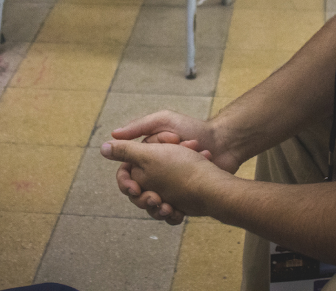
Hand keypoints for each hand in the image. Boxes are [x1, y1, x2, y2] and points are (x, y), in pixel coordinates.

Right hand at [111, 111, 240, 222]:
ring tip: (169, 206)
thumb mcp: (164, 123)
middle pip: (138, 191)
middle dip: (145, 197)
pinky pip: (169, 212)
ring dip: (158, 207)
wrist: (225, 145)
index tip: (133, 188)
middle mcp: (156, 170)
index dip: (126, 182)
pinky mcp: (183, 197)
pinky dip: (172, 214)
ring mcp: (169, 185)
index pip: (127, 172)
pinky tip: (179, 211)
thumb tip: (109, 139)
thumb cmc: (195, 130)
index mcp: (147, 153)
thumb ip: (136, 130)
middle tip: (156, 198)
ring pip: (152, 204)